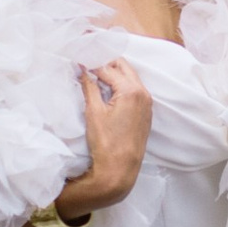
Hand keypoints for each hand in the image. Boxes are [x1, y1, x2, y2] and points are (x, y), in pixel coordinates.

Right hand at [57, 56, 151, 212]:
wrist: (120, 170)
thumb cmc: (105, 143)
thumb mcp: (93, 112)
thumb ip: (89, 86)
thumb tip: (83, 69)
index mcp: (131, 90)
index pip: (108, 68)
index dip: (92, 62)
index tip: (80, 56)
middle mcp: (143, 93)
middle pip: (123, 67)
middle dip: (105, 62)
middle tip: (87, 61)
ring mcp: (147, 103)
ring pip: (130, 77)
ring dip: (114, 73)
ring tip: (94, 73)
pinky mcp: (146, 112)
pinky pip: (134, 90)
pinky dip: (122, 84)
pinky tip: (107, 88)